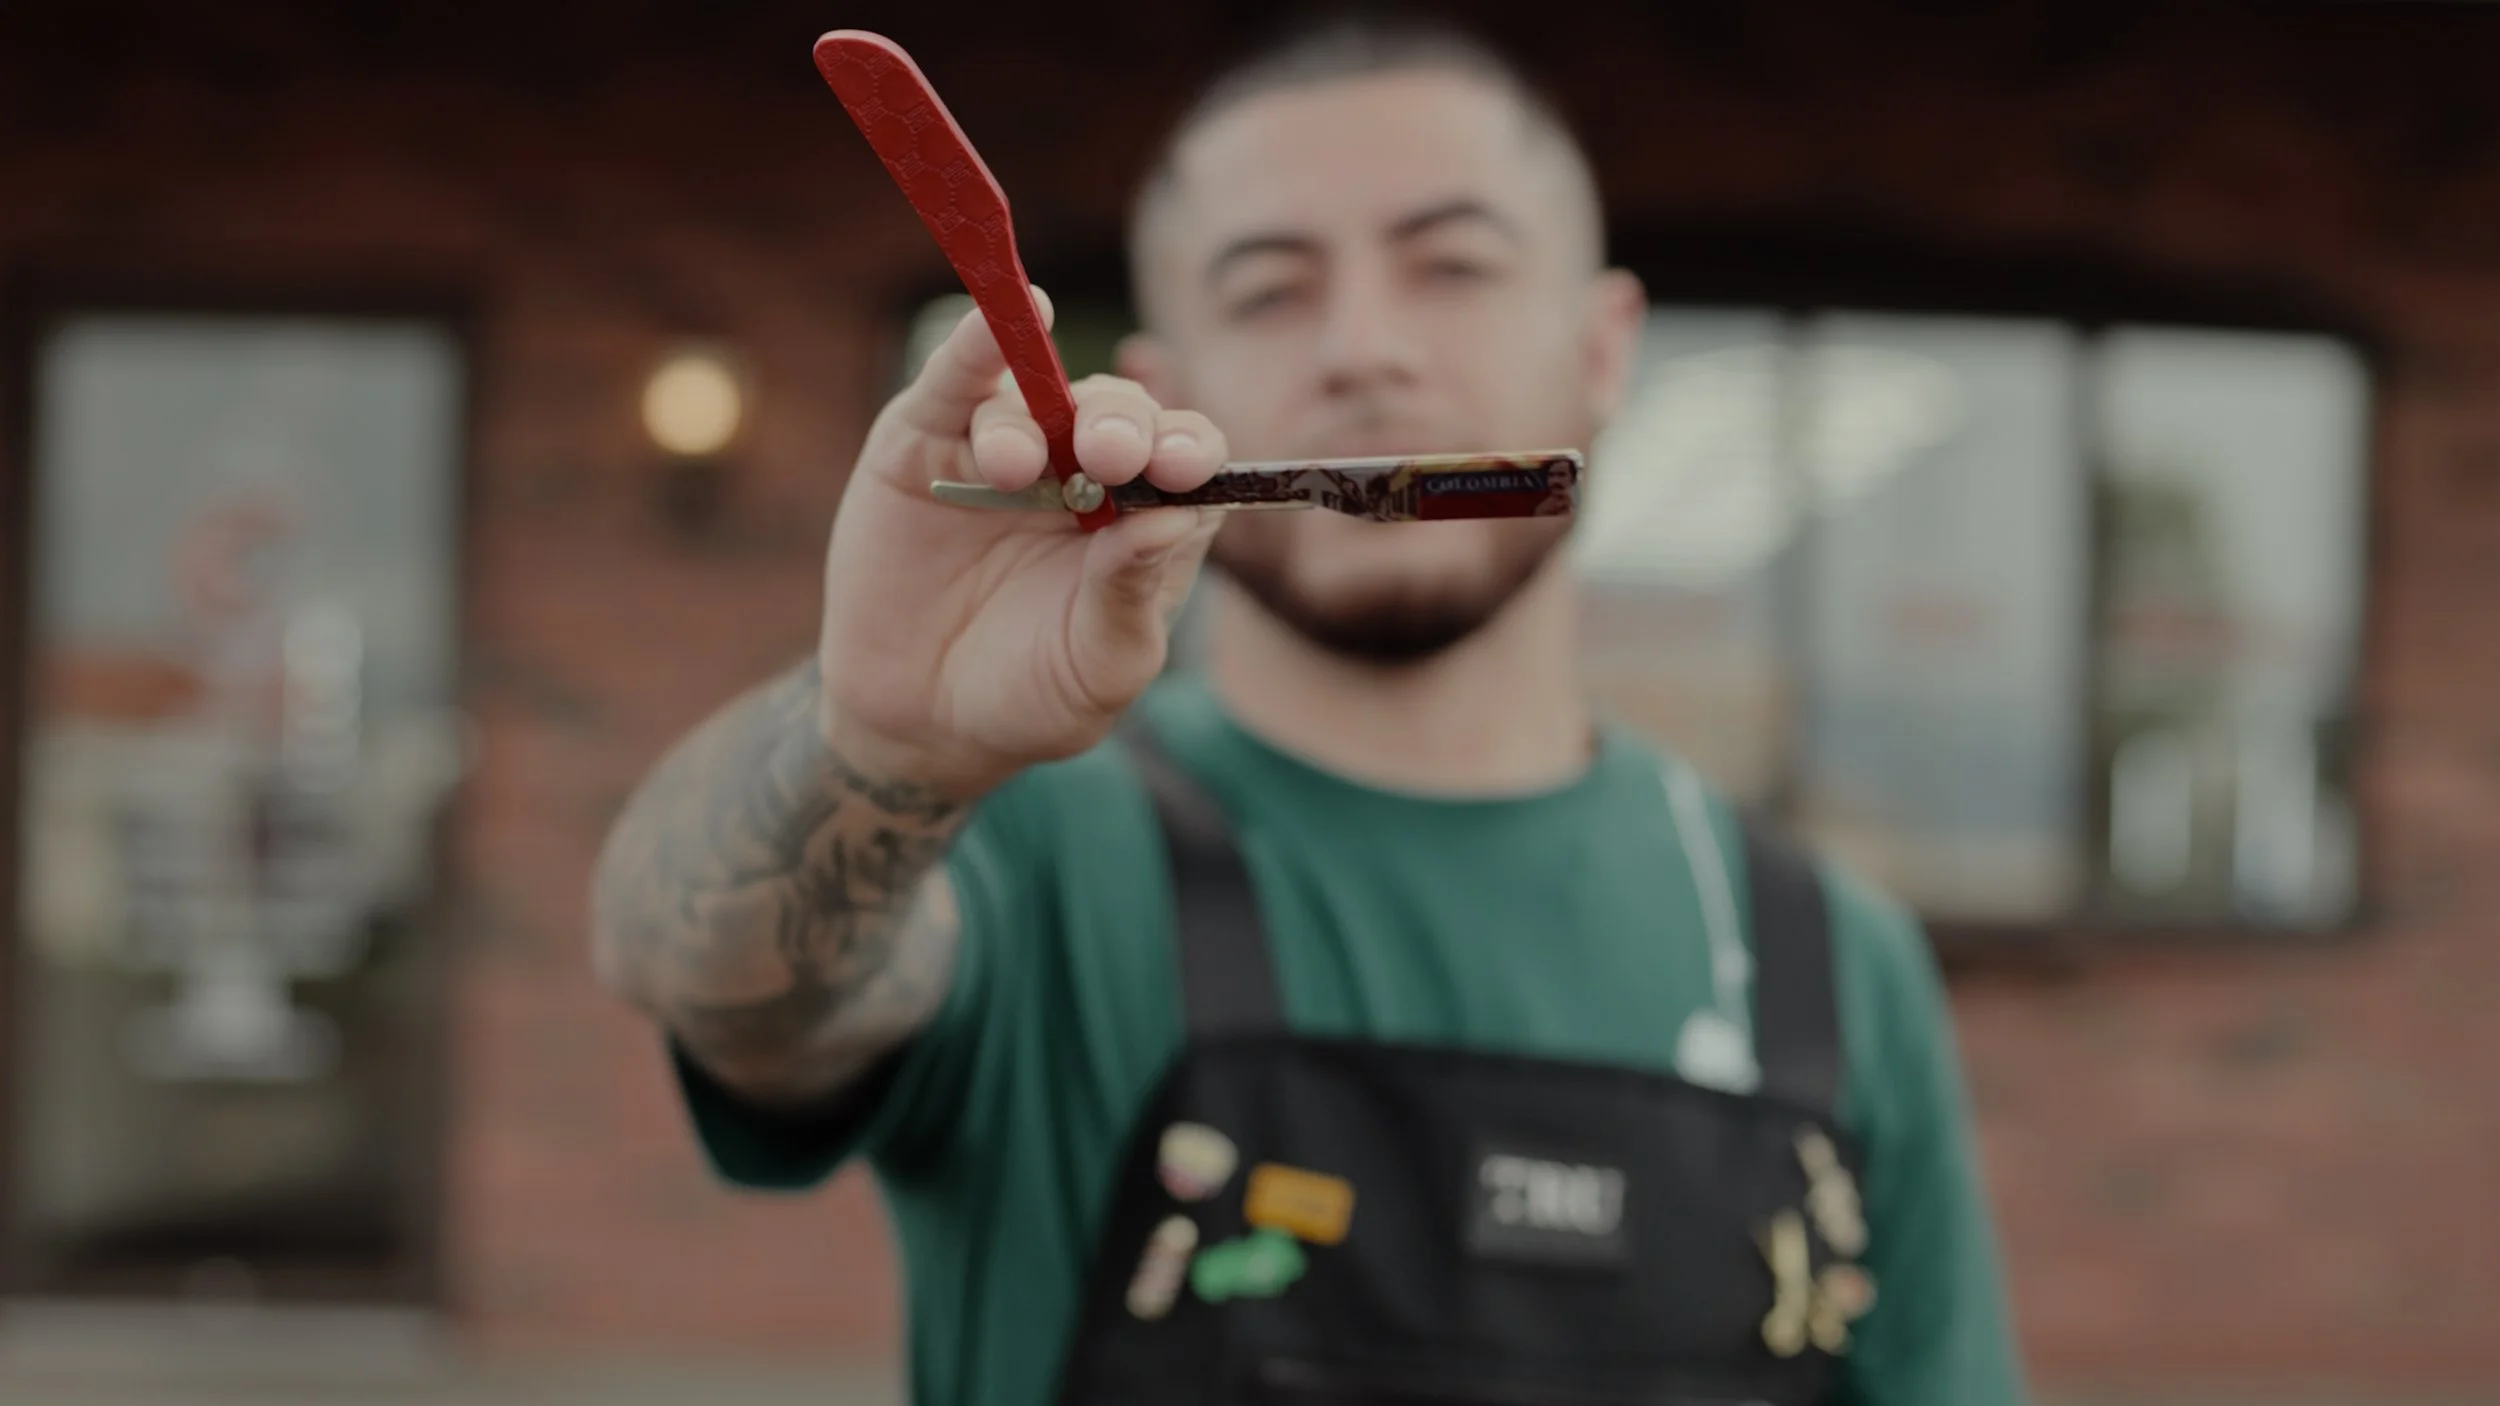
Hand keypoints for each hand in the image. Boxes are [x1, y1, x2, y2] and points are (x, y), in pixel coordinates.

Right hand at [816, 293, 1224, 795]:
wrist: (918, 723)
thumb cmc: (1030, 696)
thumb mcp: (1098, 668)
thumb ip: (1131, 596)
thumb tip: (1173, 519)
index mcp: (1143, 516)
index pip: (1186, 459)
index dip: (1190, 450)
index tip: (1186, 466)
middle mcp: (1080, 469)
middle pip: (1116, 416)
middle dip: (1120, 426)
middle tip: (1112, 453)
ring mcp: (1003, 449)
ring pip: (1034, 398)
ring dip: (1034, 419)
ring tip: (1013, 467)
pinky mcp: (924, 440)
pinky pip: (954, 380)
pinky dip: (975, 343)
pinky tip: (998, 319)